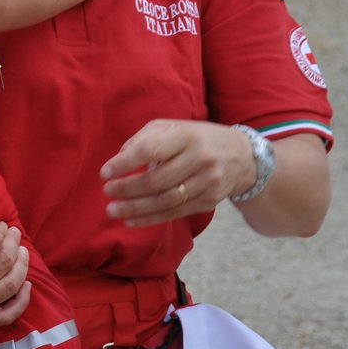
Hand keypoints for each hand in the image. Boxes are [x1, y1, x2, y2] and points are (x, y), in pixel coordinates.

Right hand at [0, 210, 30, 326]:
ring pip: (11, 284)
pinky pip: (5, 315)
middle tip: (13, 232)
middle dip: (14, 243)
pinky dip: (21, 302)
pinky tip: (26, 286)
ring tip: (21, 251)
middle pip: (5, 261)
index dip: (1, 229)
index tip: (0, 223)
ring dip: (22, 265)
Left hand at [99, 119, 255, 226]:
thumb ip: (143, 139)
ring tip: (112, 210)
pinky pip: (175, 212)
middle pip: (157, 179)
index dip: (125, 163)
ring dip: (136, 208)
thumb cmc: (196, 138)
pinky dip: (150, 219)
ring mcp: (207, 182)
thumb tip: (118, 160)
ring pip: (166, 200)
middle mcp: (199, 159)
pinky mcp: (209, 200)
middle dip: (127, 189)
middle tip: (107, 192)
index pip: (151, 150)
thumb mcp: (172, 128)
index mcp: (186, 136)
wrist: (242, 156)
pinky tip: (131, 220)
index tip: (104, 173)